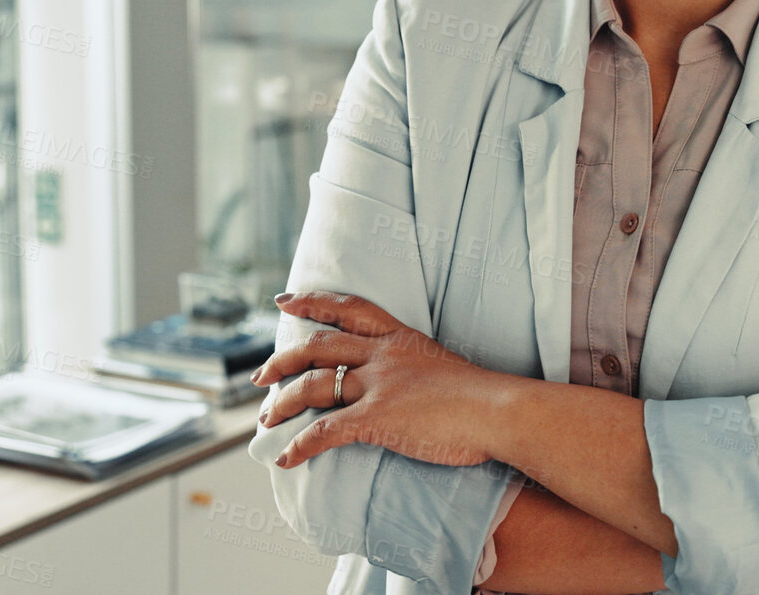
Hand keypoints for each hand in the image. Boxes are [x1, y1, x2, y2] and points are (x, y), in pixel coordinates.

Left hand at [251, 291, 504, 469]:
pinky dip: (299, 445)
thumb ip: (415, 369)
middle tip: (259, 376)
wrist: (499, 410)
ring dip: (282, 403)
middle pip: (317, 345)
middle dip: (281, 360)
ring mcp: (378, 385)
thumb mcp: (442, 366)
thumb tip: (406, 387)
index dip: (313, 302)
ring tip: (266, 419)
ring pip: (313, 385)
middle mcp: (383, 355)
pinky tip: (286, 457)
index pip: (348, 309)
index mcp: (400, 338)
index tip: (285, 301)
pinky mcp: (377, 418)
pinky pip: (324, 431)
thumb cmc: (483, 397)